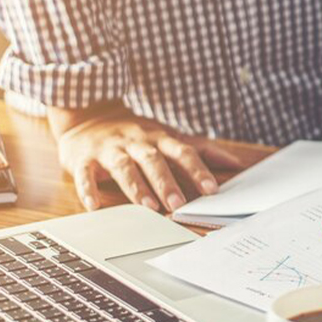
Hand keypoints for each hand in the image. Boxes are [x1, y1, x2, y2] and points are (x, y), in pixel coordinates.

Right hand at [48, 103, 244, 211]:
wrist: (89, 115)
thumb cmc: (136, 133)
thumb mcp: (169, 136)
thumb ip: (201, 150)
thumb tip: (236, 163)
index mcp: (159, 138)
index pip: (182, 152)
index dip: (197, 170)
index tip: (212, 189)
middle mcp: (137, 142)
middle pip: (154, 160)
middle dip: (167, 182)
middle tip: (179, 203)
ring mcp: (110, 149)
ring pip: (123, 167)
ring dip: (136, 187)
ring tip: (148, 206)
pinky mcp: (84, 158)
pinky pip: (85, 174)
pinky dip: (89, 189)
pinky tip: (94, 206)